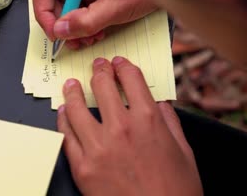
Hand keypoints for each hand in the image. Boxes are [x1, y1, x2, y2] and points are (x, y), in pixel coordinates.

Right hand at [30, 0, 157, 48]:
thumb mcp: (117, 6)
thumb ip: (86, 20)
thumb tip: (61, 30)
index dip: (44, 12)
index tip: (54, 33)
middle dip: (61, 23)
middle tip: (70, 41)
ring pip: (67, 4)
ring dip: (73, 26)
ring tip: (86, 39)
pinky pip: (81, 6)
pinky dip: (85, 22)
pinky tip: (95, 32)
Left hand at [57, 57, 202, 195]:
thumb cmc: (176, 192)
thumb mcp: (184, 151)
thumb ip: (169, 122)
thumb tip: (159, 103)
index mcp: (149, 120)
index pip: (132, 79)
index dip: (124, 66)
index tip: (119, 63)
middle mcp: (121, 128)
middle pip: (102, 86)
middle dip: (99, 70)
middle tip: (97, 66)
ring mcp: (98, 148)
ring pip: (77, 108)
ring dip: (73, 91)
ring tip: (71, 85)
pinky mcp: (82, 167)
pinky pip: (66, 135)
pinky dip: (62, 120)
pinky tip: (63, 113)